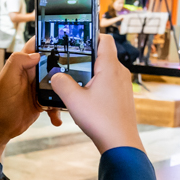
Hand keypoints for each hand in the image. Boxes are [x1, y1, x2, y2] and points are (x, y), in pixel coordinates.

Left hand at [0, 38, 61, 160]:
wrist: (1, 127)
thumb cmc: (0, 104)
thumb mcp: (7, 80)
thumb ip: (18, 62)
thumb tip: (37, 54)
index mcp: (22, 65)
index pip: (36, 46)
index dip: (48, 39)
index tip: (64, 39)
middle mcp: (32, 74)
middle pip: (52, 62)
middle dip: (64, 64)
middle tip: (77, 69)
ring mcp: (38, 88)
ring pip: (57, 82)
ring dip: (63, 89)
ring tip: (69, 97)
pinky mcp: (43, 101)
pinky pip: (55, 102)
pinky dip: (57, 110)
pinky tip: (56, 119)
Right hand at [50, 35, 143, 153]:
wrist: (120, 143)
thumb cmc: (101, 121)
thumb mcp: (73, 100)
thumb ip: (61, 82)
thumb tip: (56, 75)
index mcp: (110, 67)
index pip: (104, 39)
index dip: (91, 36)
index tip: (77, 40)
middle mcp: (120, 73)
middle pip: (103, 55)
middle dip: (85, 57)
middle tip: (69, 64)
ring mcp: (124, 85)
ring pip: (105, 70)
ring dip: (90, 74)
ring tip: (75, 83)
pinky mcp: (123, 97)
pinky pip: (109, 83)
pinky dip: (97, 85)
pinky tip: (86, 98)